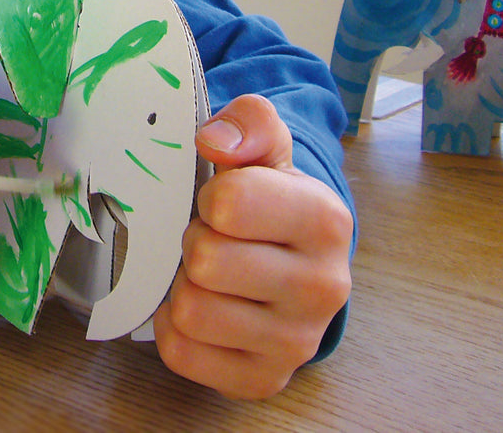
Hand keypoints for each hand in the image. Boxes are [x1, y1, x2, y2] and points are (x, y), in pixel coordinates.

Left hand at [153, 94, 352, 398]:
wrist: (296, 266)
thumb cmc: (271, 201)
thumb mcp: (267, 148)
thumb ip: (248, 123)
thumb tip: (213, 141)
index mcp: (326, 221)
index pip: (229, 204)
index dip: (211, 197)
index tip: (222, 201)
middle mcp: (323, 288)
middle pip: (205, 261)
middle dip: (196, 242)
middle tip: (212, 239)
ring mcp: (296, 343)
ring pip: (190, 311)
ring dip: (185, 286)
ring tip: (209, 274)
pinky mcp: (262, 379)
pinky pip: (181, 352)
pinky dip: (175, 328)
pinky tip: (203, 307)